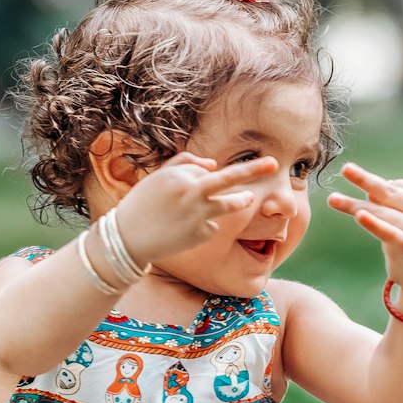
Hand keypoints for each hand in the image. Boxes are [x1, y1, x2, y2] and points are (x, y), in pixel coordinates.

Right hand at [116, 150, 276, 264]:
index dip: (210, 175)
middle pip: (229, 178)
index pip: (210, 169)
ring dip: (242, 199)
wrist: (127, 240)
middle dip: (253, 169)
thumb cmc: (142, 203)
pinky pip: (212, 225)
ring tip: (249, 196)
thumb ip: (186, 163)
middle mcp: (192, 193)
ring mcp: (198, 215)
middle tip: (275, 163)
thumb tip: (214, 165)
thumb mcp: (159, 177)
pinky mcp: (201, 234)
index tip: (234, 170)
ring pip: (230, 204)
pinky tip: (186, 230)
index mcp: (181, 176)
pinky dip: (205, 224)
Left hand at [328, 161, 402, 315]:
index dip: (384, 188)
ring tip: (331, 199)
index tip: (371, 194)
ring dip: (353, 205)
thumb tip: (371, 190)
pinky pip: (384, 230)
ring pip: (378, 211)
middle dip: (365, 180)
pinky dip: (371, 222)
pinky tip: (358, 215)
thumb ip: (398, 206)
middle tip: (345, 169)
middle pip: (389, 192)